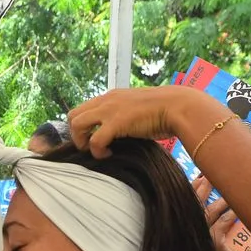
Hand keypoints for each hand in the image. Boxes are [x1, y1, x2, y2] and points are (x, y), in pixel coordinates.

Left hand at [67, 85, 223, 157]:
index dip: (82, 127)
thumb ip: (122, 117)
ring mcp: (110, 110)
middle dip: (76, 134)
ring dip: (82, 141)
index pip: (82, 108)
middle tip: (90, 147)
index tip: (92, 139)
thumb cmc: (163, 112)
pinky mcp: (117, 123)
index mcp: (110, 97)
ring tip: (96, 151)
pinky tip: (109, 154)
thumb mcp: (136, 110)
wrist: (178, 107)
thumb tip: (116, 133)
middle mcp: (106, 100)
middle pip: (72, 115)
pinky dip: (97, 151)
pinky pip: (94, 140)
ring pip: (77, 124)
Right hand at [194, 176, 243, 250]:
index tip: (200, 177)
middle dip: (203, 189)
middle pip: (196, 206)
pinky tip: (235, 211)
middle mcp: (192, 233)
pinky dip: (230, 216)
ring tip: (228, 193)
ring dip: (219, 201)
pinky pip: (222, 224)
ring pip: (210, 214)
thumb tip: (218, 197)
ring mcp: (202, 239)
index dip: (193, 190)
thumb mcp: (213, 236)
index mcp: (189, 230)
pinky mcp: (215, 244)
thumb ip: (212, 220)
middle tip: (210, 176)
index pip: (189, 205)